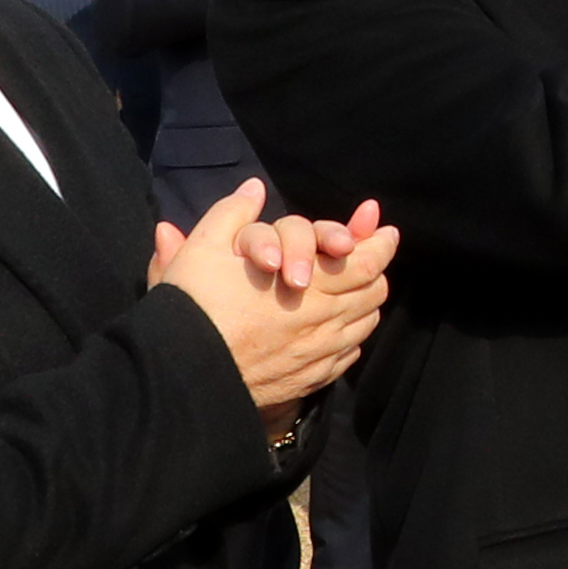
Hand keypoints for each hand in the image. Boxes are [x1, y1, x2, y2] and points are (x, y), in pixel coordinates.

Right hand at [150, 184, 393, 414]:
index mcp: (308, 283)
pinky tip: (338, 325)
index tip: (385, 230)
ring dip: (366, 301)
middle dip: (377, 267)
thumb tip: (253, 189)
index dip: (379, 242)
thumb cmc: (193, 307)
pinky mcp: (310, 379)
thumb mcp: (203, 247)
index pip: (366, 261)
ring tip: (358, 286)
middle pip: (373, 291)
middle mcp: (323, 320)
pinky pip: (348, 353)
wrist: (182, 374)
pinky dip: (350, 334)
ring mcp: (319, 353)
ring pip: (364, 322)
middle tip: (376, 253)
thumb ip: (233, 213)